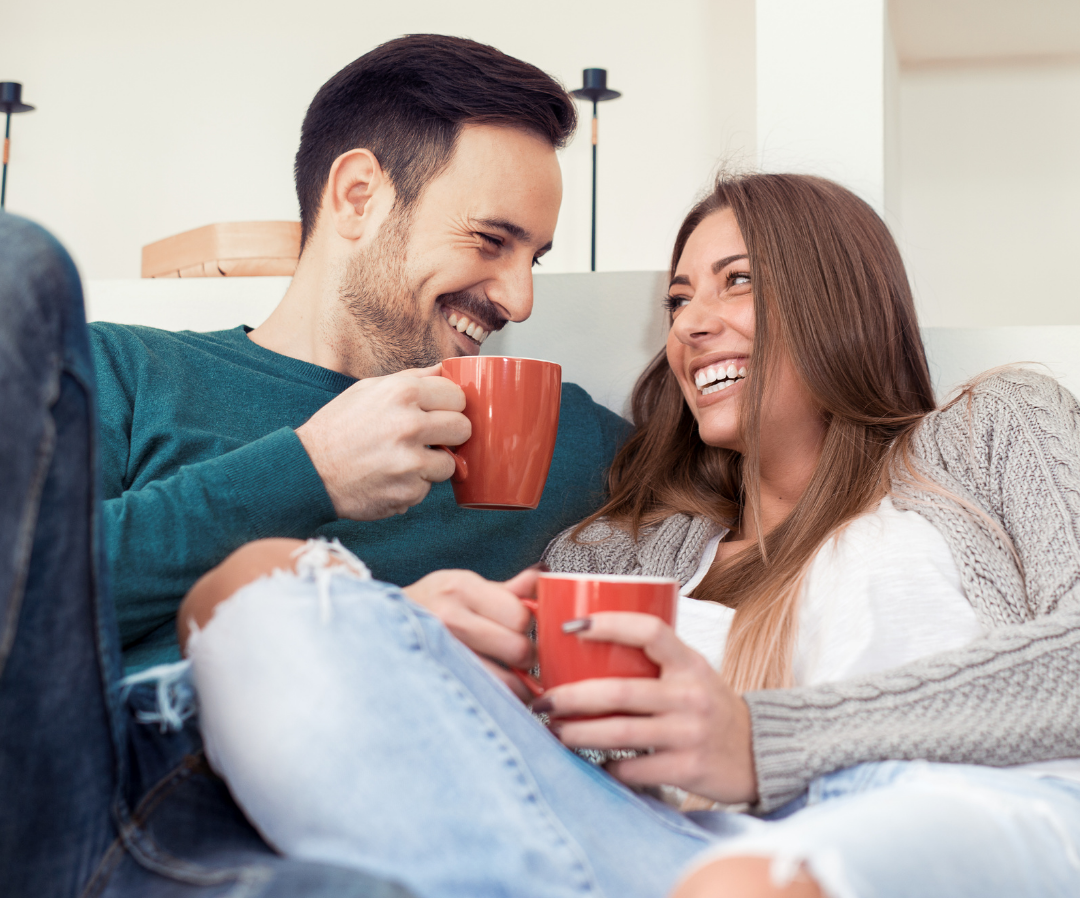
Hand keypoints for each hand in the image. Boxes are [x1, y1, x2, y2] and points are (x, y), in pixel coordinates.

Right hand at [296, 364, 469, 519]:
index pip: (458, 396)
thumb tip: (446, 369)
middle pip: (463, 428)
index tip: (439, 414)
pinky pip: (427, 488)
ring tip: (402, 461)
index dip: (450, 407)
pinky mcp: (408, 491)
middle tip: (429, 439)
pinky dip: (412, 486)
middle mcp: (409, 424)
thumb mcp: (368, 390)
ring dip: (431, 465)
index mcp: (402, 393)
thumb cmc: (339, 428)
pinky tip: (389, 478)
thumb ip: (412, 379)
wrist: (308, 471)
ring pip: (450, 463)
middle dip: (450, 435)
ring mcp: (410, 461)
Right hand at [404, 567, 539, 700]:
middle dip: (526, 658)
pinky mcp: (435, 682)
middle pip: (518, 649)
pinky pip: (486, 700)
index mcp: (461, 587)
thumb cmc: (428, 608)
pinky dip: (498, 702)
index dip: (528, 627)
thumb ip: (507, 589)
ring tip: (510, 680)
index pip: (521, 615)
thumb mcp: (463, 587)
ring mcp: (440, 652)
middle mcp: (448, 617)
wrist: (374, 629)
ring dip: (517, 687)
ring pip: (506, 683)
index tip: (521, 631)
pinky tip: (493, 695)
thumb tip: (544, 578)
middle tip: (517, 658)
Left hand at [536, 612, 757, 804]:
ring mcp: (690, 733)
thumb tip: (586, 645)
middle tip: (543, 699)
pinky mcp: (689, 768)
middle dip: (572, 696)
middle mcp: (691, 695)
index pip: (649, 630)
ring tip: (556, 731)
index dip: (609, 624)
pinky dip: (610, 767)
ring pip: (620, 732)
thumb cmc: (711, 707)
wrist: (760, 753)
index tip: (571, 626)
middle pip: (620, 691)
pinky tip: (597, 763)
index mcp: (689, 663)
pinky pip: (635, 768)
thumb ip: (655, 659)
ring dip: (579, 733)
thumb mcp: (692, 673)